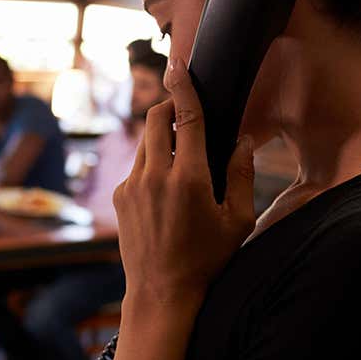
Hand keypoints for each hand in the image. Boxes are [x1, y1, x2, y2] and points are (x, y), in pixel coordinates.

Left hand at [112, 54, 255, 308]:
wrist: (162, 293)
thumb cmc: (207, 259)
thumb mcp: (237, 220)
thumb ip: (241, 176)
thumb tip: (241, 141)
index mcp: (188, 179)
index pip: (186, 119)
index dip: (183, 88)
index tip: (178, 66)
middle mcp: (154, 177)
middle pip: (154, 119)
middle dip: (168, 107)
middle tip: (184, 111)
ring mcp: (131, 186)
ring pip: (143, 141)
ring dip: (160, 136)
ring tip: (181, 157)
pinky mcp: (119, 196)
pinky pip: (136, 165)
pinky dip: (151, 163)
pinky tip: (166, 187)